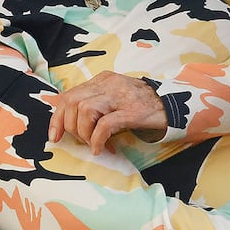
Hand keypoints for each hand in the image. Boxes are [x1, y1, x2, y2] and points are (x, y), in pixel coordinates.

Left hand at [50, 71, 167, 154]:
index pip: (69, 95)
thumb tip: (71, 124)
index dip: (57, 118)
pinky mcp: (133, 111)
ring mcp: (121, 97)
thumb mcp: (115, 99)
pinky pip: (105, 124)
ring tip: (94, 144)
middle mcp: (109, 84)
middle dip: (71, 127)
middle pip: (73, 102)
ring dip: (85, 133)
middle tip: (82, 141)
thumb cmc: (142, 106)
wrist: (174, 105)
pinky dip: (97, 139)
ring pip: (85, 110)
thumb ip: (96, 104)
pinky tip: (102, 149)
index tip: (55, 136)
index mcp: (102, 80)